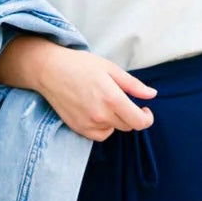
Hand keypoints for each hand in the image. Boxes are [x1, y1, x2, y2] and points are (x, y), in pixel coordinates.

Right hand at [32, 45, 157, 140]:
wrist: (50, 71)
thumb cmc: (80, 65)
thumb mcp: (111, 69)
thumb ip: (133, 85)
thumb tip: (151, 94)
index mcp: (113, 99)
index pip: (139, 122)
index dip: (147, 118)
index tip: (145, 111)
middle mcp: (101, 115)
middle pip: (127, 126)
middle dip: (131, 116)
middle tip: (125, 102)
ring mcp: (88, 124)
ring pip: (113, 130)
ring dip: (116, 120)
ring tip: (106, 103)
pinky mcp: (78, 128)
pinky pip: (99, 135)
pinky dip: (103, 127)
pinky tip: (97, 112)